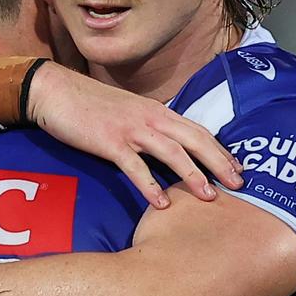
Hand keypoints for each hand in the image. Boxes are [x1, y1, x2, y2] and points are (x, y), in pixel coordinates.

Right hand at [27, 63, 244, 207]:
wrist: (55, 91)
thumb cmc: (91, 105)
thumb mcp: (129, 113)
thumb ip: (150, 127)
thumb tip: (169, 148)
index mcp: (157, 112)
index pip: (198, 131)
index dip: (220, 150)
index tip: (238, 169)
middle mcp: (151, 118)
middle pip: (195, 140)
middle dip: (220, 162)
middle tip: (240, 184)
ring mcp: (131, 129)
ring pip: (172, 152)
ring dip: (193, 175)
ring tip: (209, 197)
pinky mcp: (110, 142)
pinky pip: (135, 167)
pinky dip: (150, 185)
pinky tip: (161, 204)